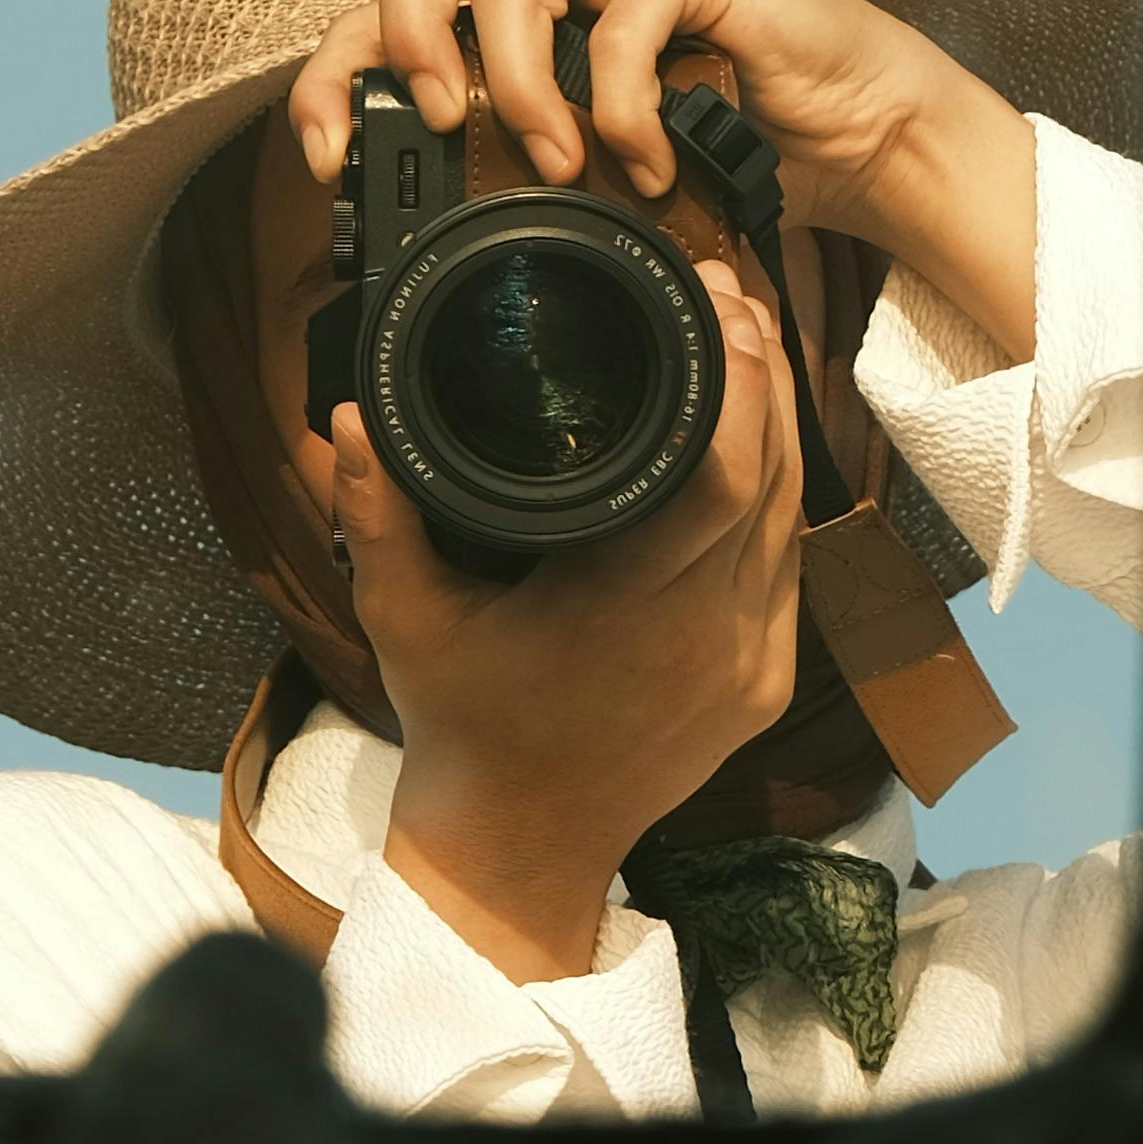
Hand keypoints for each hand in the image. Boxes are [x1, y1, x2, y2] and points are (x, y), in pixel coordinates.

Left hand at [287, 0, 1037, 358]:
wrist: (847, 130)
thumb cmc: (715, 146)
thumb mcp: (595, 169)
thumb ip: (517, 173)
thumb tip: (409, 248)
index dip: (333, 69)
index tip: (328, 160)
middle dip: (405, 35)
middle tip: (441, 123)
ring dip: (522, 93)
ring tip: (564, 170)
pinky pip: (622, 25)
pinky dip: (622, 114)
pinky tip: (650, 168)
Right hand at [340, 241, 804, 985]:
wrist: (518, 852)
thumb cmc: (462, 730)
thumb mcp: (403, 618)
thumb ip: (375, 513)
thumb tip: (348, 416)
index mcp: (629, 610)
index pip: (719, 473)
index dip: (732, 374)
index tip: (707, 298)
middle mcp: (709, 635)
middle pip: (773, 476)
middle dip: (760, 371)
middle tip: (726, 291)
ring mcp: (749, 663)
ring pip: (794, 516)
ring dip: (778, 424)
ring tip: (745, 341)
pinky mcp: (765, 682)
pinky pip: (788, 564)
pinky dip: (776, 495)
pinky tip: (756, 442)